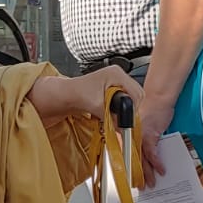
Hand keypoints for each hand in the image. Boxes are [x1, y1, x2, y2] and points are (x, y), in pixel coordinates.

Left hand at [26, 65, 143, 121]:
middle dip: (129, 109)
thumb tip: (122, 129)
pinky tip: (112, 112)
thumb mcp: (96, 106)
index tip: (126, 119)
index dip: (131, 108)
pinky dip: (120, 108)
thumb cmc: (76, 94)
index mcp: (116, 74)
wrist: (66, 95)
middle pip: (136, 95)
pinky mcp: (114, 88)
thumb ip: (111, 117)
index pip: (136, 93)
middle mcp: (118, 75)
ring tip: (113, 115)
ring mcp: (117, 81)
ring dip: (125, 109)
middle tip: (120, 119)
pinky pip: (125, 99)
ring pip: (132, 98)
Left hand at [134, 94, 172, 188]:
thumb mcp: (139, 122)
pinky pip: (152, 153)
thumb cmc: (150, 107)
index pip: (124, 153)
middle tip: (139, 186)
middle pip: (132, 159)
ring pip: (141, 159)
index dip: (126, 167)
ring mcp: (139, 136)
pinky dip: (156, 163)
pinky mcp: (150, 135)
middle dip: (137, 175)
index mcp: (126, 132)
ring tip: (150, 184)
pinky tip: (160, 170)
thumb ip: (136, 135)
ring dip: (147, 173)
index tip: (128, 178)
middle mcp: (131, 136)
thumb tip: (138, 148)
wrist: (157, 97)